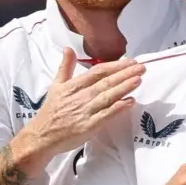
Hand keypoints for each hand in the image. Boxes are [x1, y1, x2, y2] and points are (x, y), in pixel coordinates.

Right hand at [21, 48, 144, 156]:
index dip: (115, 66)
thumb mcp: (56, 86)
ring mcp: (85, 111)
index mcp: (74, 85)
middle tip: (142, 67)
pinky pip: (106, 115)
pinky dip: (118, 108)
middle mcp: (81, 96)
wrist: (42, 135)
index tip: (130, 61)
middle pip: (106, 82)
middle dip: (125, 74)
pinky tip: (130, 102)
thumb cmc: (51, 111)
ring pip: (108, 96)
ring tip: (139, 79)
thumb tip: (68, 49)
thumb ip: (65, 67)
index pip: (98, 71)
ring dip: (124, 87)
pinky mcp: (89, 126)